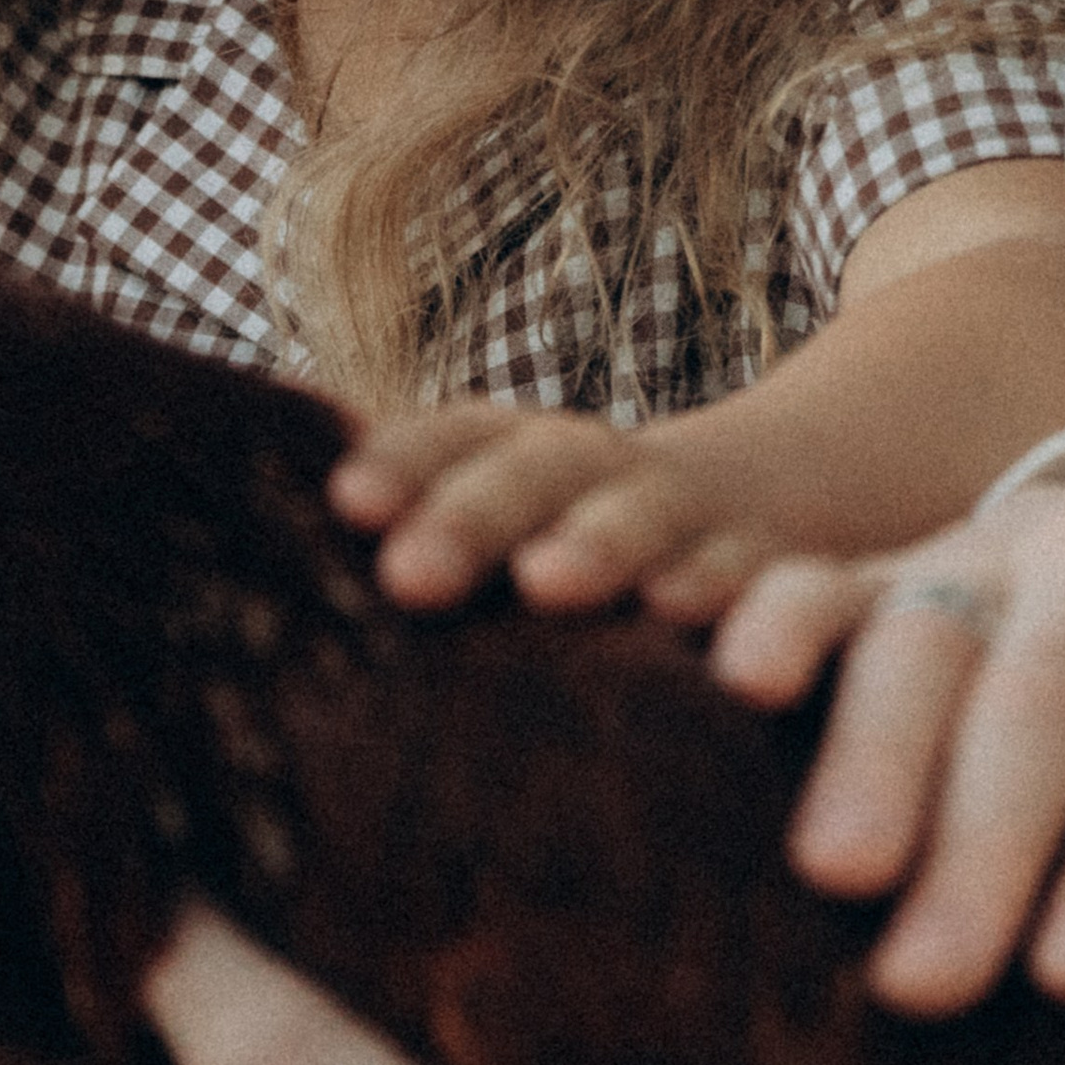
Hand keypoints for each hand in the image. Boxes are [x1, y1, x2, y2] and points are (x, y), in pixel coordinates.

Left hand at [335, 405, 772, 618]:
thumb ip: (415, 487)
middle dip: (474, 512)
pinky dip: (732, 594)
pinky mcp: (782, 571)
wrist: (800, 492)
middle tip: (408, 575)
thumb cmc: (602, 522)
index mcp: (533, 453)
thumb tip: (264, 437)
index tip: (344, 503)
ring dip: (598, 541)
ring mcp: (700, 516)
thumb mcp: (517, 498)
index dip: (407, 461)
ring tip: (549, 582)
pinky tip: (702, 629)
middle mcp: (609, 471)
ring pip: (645, 512)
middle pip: (539, 468)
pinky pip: (759, 576)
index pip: (461, 436)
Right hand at [711, 475, 1064, 1011]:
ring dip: (871, 760)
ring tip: (836, 880)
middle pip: (1047, 688)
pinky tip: (743, 690)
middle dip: (987, 840)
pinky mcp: (872, 559)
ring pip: (922, 636)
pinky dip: (775, 624)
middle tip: (931, 982)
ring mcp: (980, 550)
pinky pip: (813, 576)